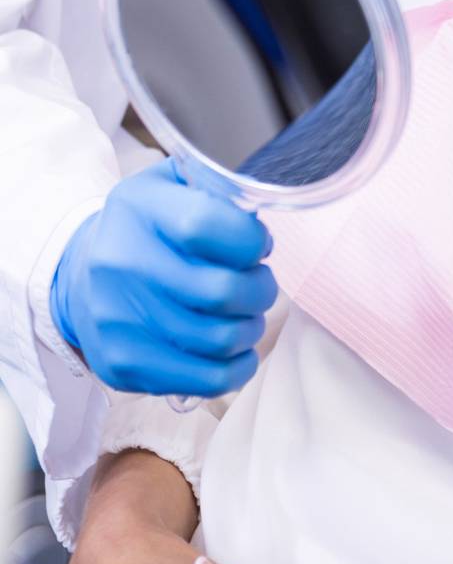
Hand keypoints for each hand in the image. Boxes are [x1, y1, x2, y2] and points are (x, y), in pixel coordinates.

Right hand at [51, 157, 276, 396]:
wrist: (79, 275)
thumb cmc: (146, 226)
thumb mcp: (172, 184)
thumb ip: (217, 189)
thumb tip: (259, 224)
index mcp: (138, 207)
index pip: (204, 224)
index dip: (250, 239)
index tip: (258, 245)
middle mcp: (122, 262)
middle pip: (222, 291)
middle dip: (261, 288)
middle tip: (259, 283)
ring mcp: (119, 319)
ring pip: (221, 339)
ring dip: (251, 327)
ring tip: (246, 313)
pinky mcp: (124, 365)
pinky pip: (207, 379)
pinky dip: (239, 366)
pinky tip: (238, 349)